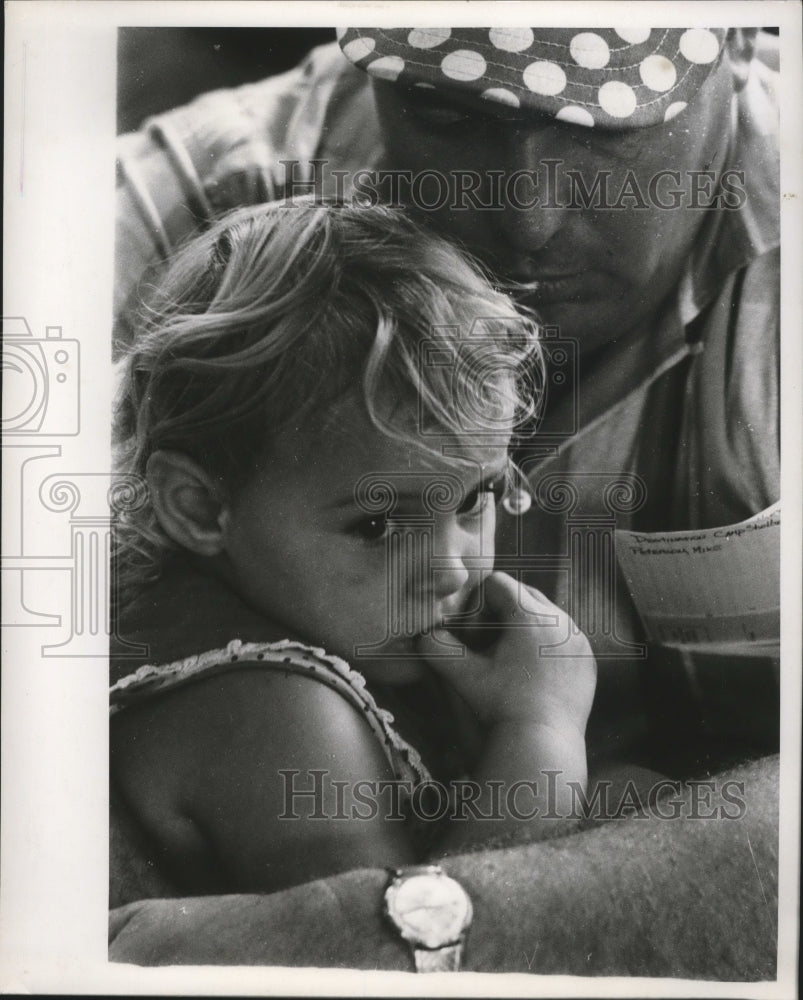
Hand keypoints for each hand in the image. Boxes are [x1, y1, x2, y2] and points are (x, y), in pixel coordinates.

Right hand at [417, 572, 595, 730]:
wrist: (543, 744)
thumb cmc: (501, 707)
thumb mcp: (462, 675)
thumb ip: (438, 648)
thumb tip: (426, 635)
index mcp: (529, 614)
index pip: (496, 583)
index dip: (478, 606)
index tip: (475, 638)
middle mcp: (560, 619)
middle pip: (523, 594)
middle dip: (502, 613)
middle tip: (490, 648)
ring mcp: (578, 638)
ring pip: (545, 615)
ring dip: (524, 629)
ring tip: (511, 663)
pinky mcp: (587, 659)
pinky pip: (564, 637)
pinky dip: (547, 647)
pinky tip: (533, 676)